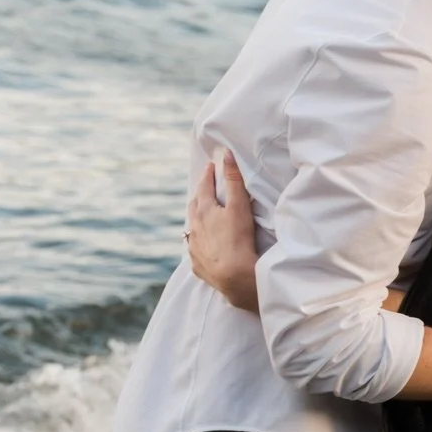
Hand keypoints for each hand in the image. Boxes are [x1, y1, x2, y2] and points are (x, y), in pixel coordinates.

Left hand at [186, 152, 260, 311]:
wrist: (234, 276)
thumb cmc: (238, 239)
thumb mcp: (239, 206)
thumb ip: (234, 180)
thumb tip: (226, 154)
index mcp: (203, 211)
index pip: (204, 187)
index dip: (208, 175)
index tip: (210, 166)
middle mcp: (194, 228)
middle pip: (193, 207)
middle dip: (199, 196)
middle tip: (204, 189)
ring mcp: (194, 247)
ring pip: (192, 229)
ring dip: (197, 220)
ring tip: (202, 217)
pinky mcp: (197, 265)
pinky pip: (195, 250)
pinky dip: (199, 243)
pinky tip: (204, 246)